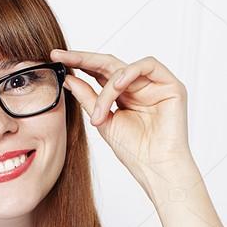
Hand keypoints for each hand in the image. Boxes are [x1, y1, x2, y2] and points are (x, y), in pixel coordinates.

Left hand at [52, 47, 192, 193]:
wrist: (156, 169)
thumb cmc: (134, 151)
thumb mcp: (103, 121)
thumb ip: (87, 98)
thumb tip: (68, 79)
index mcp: (122, 95)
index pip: (98, 73)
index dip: (78, 63)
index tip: (56, 58)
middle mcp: (138, 86)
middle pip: (108, 63)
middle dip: (83, 59)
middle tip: (62, 57)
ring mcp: (155, 84)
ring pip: (124, 68)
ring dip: (108, 86)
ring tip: (100, 111)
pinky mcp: (171, 85)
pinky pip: (149, 65)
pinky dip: (130, 73)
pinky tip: (118, 87)